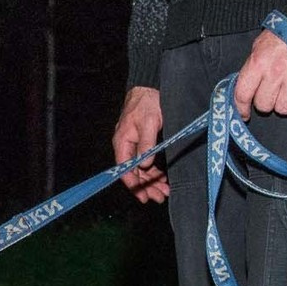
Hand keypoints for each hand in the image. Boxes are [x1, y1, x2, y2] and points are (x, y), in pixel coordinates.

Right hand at [113, 87, 168, 203]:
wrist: (149, 87)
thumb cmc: (147, 102)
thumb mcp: (148, 122)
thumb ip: (146, 144)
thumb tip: (145, 165)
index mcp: (122, 142)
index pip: (124, 169)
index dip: (133, 184)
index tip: (143, 196)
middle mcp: (126, 146)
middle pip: (133, 173)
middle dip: (145, 187)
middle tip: (159, 198)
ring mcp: (134, 146)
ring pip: (141, 170)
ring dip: (151, 182)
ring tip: (164, 192)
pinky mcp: (143, 144)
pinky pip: (147, 163)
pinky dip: (154, 172)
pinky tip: (163, 179)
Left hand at [233, 28, 286, 120]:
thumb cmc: (278, 37)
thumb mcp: (257, 49)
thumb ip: (251, 71)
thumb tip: (246, 93)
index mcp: (257, 64)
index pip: (243, 95)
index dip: (241, 108)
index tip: (244, 113)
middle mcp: (275, 73)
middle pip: (264, 106)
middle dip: (265, 102)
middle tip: (270, 93)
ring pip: (283, 109)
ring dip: (283, 104)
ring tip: (285, 93)